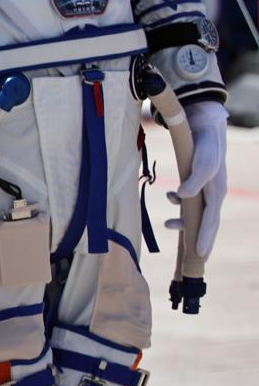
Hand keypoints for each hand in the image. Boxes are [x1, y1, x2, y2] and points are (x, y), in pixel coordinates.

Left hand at [169, 100, 228, 258]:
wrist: (205, 128)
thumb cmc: (205, 148)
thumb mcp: (201, 164)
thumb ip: (193, 182)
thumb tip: (182, 198)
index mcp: (217, 193)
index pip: (210, 222)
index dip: (204, 238)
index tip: (199, 254)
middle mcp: (214, 194)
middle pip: (207, 222)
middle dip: (200, 239)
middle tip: (194, 256)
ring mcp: (206, 189)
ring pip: (196, 212)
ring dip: (183, 220)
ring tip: (168, 224)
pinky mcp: (198, 182)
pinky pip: (190, 199)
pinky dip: (180, 202)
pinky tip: (171, 197)